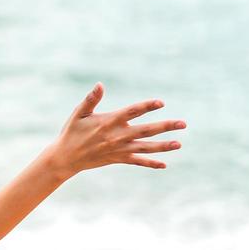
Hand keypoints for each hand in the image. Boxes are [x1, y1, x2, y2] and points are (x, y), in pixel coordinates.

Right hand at [44, 83, 185, 176]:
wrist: (65, 158)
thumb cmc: (72, 132)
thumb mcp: (78, 114)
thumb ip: (91, 100)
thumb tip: (99, 85)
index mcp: (108, 122)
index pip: (132, 112)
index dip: (146, 106)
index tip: (161, 103)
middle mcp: (117, 136)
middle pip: (146, 130)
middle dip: (165, 127)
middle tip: (183, 124)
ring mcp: (119, 149)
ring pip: (146, 147)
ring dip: (163, 146)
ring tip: (179, 144)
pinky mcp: (118, 159)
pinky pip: (137, 161)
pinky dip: (150, 163)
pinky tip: (164, 164)